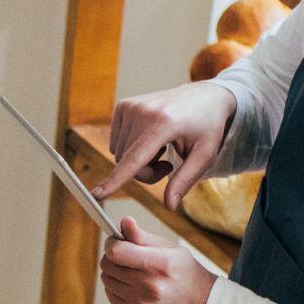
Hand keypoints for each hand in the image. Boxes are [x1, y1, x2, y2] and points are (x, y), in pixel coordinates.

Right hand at [96, 82, 236, 209]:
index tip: (97, 194)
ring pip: (120, 155)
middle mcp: (142, 112)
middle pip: (127, 163)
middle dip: (145, 172)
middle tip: (168, 164)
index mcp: (164, 124)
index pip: (135, 158)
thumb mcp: (205, 156)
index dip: (116, 179)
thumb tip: (170, 206)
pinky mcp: (123, 106)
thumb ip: (185, 181)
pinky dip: (131, 147)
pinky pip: (117, 143)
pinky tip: (150, 138)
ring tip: (162, 149)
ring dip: (138, 161)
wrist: (204, 96)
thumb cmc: (207, 127)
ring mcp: (130, 106)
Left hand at [99, 217, 217, 303]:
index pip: (116, 252)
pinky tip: (133, 288)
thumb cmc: (186, 274)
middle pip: (108, 266)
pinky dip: (117, 291)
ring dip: (114, 274)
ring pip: (107, 282)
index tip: (115, 242)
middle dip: (112, 258)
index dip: (111, 244)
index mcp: (160, 265)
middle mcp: (150, 287)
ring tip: (132, 273)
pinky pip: (112, 298)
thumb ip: (143, 236)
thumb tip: (124, 222)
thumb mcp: (171, 250)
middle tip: (124, 257)